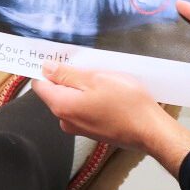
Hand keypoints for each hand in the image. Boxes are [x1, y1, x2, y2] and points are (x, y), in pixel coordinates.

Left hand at [32, 62, 168, 151]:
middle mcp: (65, 120)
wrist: (150, 131)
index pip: (39, 84)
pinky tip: (108, 94)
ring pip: (72, 100)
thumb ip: (67, 75)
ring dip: (82, 88)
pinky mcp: (91, 131)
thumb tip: (46, 68)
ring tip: (103, 79)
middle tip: (90, 66)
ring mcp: (78, 128)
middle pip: (56, 92)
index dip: (46, 69)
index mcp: (62, 106)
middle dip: (68, 77)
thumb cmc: (126, 103)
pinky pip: (83, 109)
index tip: (59, 58)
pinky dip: (91, 99)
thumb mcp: (96, 79)